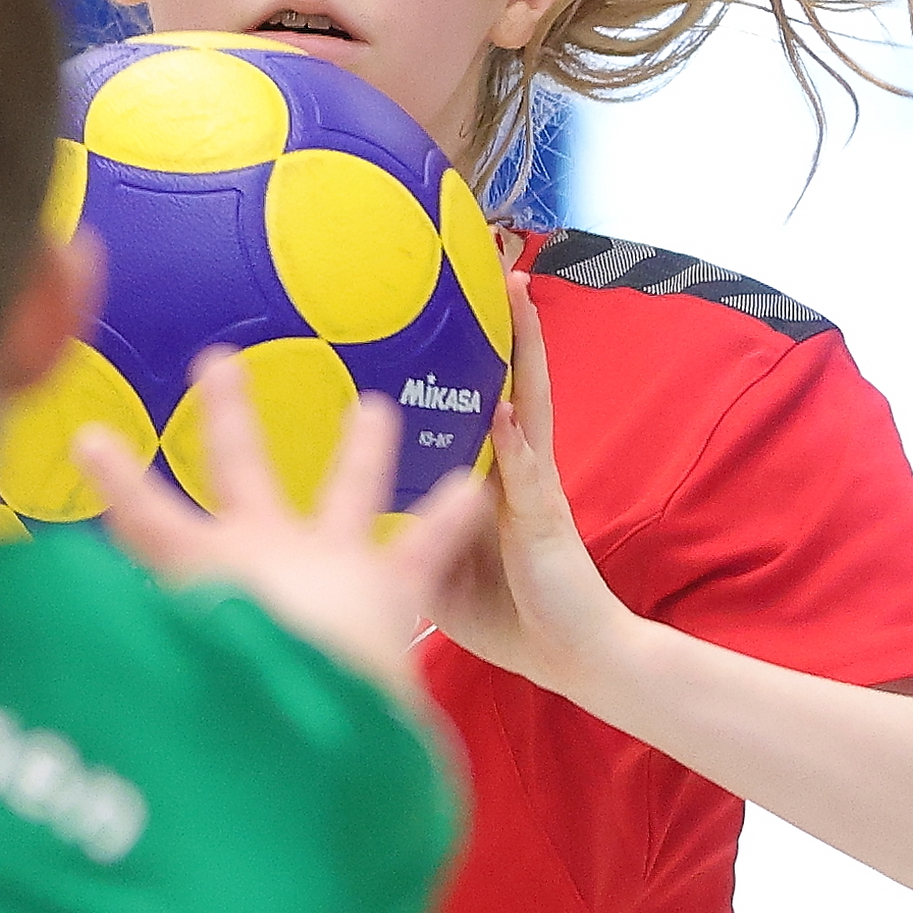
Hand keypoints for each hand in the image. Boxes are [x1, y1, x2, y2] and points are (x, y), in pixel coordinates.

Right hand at [71, 353, 491, 702]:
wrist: (306, 716)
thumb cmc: (230, 700)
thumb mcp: (175, 667)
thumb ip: (150, 654)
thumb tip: (96, 693)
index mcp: (203, 570)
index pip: (145, 517)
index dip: (116, 480)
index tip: (92, 437)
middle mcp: (265, 549)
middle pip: (240, 468)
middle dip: (230, 416)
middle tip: (219, 361)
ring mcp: (331, 560)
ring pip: (349, 491)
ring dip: (364, 451)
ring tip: (376, 409)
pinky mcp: (390, 588)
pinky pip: (427, 543)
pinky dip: (450, 518)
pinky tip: (473, 489)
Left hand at [429, 271, 636, 699]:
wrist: (571, 655)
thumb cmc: (505, 613)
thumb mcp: (435, 568)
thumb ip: (403, 532)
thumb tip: (341, 514)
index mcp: (490, 475)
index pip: (483, 395)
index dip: (475, 348)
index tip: (459, 294)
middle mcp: (516, 468)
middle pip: (511, 379)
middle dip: (507, 323)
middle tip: (498, 258)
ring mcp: (533, 489)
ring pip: (528, 403)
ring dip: (524, 351)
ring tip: (516, 295)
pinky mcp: (544, 521)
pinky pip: (527, 474)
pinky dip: (515, 440)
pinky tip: (505, 409)